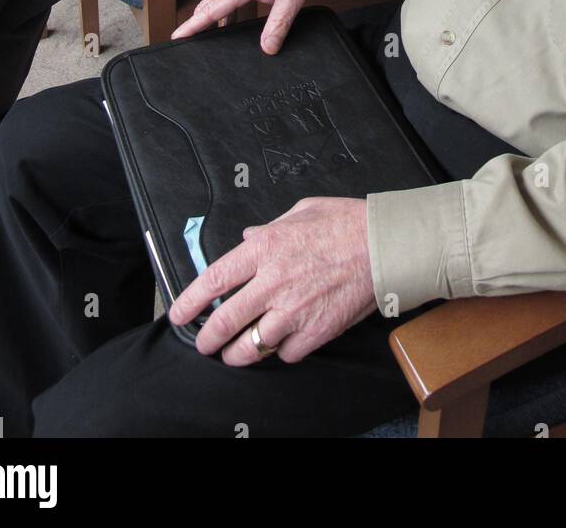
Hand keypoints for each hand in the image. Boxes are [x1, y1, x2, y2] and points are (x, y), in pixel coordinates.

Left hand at [168, 197, 375, 364]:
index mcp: (265, 248)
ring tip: (235, 354)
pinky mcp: (316, 331)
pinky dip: (282, 352)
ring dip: (239, 354)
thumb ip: (269, 228)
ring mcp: (294, 310)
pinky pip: (287, 354)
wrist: (385, 245)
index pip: (214, 279)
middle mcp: (273, 282)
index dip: (190, 301)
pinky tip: (283, 345)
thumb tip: (248, 239)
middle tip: (205, 344)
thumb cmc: (347, 222)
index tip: (180, 313)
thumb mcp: (301, 211)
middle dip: (208, 339)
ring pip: (251, 347)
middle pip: (225, 321)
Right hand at [171, 0, 319, 53]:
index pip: (211, 10)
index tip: (176, 37)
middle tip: (187, 46)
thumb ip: (278, 24)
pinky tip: (225, 21)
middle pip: (206, 5)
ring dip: (207, 16)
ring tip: (203, 38)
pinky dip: (219, 6)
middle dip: (194, 25)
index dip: (192, 26)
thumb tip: (268, 47)